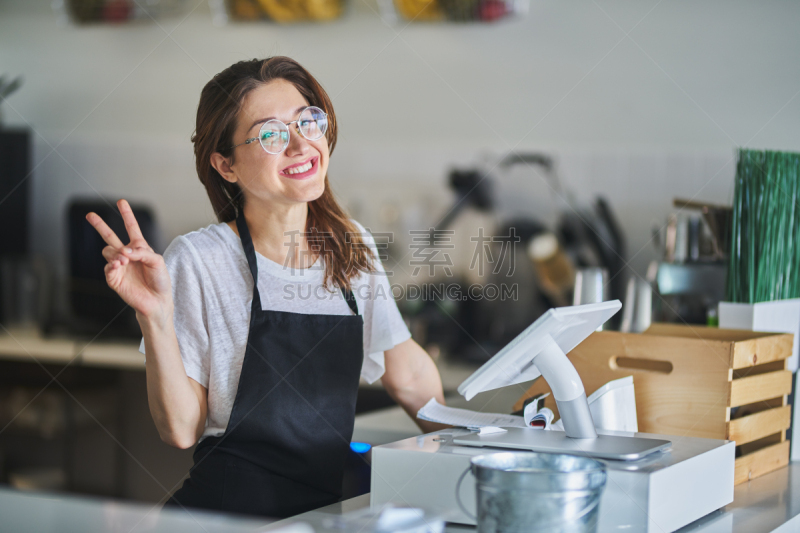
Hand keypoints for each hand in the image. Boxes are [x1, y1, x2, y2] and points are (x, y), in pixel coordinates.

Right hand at [86, 199, 172, 324]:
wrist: (157, 301)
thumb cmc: (160, 280)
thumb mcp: (157, 261)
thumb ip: (142, 252)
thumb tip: (124, 251)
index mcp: (139, 248)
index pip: (132, 228)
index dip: (127, 215)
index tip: (121, 202)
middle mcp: (127, 255)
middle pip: (110, 236)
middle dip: (100, 225)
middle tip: (90, 215)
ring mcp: (119, 266)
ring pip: (108, 251)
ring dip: (116, 253)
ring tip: (124, 260)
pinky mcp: (114, 278)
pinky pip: (108, 267)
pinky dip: (113, 264)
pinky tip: (119, 265)